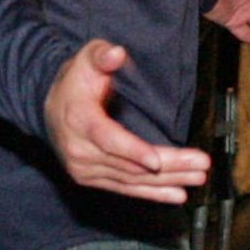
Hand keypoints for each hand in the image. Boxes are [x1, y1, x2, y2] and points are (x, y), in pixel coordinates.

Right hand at [44, 40, 212, 203]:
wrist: (48, 108)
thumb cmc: (75, 82)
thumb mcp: (86, 60)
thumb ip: (102, 55)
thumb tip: (116, 53)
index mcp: (79, 120)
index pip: (108, 140)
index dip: (133, 151)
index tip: (157, 161)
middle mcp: (79, 151)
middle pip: (129, 164)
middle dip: (168, 166)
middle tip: (200, 164)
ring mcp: (84, 169)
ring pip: (131, 179)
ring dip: (167, 182)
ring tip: (197, 178)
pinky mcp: (92, 179)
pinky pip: (125, 189)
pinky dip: (152, 193)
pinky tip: (177, 195)